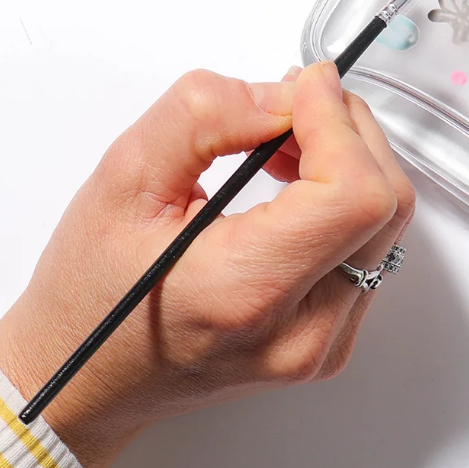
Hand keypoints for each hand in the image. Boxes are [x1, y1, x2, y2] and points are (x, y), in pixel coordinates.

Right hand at [0, 63, 413, 467]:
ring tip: (283, 141)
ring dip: (349, 161)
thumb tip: (286, 95)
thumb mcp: (124, 178)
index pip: (352, 195)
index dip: (338, 123)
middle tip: (290, 102)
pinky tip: (294, 182)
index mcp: (245, 292)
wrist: (83, 383)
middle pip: (383, 204)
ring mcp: (324, 346)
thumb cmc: (91, 291)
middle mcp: (301, 333)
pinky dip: (344, 199)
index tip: (303, 85)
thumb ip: (205, 116)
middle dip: (347, 131)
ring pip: (385, 224)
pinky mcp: (331, 342)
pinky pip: (370, 249)